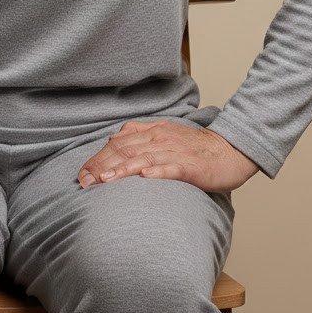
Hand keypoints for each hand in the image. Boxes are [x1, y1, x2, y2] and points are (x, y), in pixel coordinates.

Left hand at [76, 120, 259, 192]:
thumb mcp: (164, 136)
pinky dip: (157, 171)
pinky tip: (144, 178)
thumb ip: (140, 137)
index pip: (118, 143)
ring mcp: (174, 152)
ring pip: (143, 158)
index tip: (81, 174)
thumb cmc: (195, 149)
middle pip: (124, 149)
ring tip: (104, 180)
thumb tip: (114, 140)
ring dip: (122, 169)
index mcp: (151, 131)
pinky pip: (171, 167)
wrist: (229, 150)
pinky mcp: (190, 166)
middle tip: (83, 181)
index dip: (98, 158)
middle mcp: (159, 138)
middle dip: (101, 165)